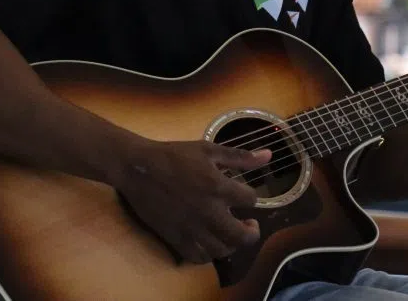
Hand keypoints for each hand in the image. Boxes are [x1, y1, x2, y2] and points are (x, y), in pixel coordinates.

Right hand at [115, 138, 271, 263]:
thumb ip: (240, 156)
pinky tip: (210, 242)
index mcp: (219, 187)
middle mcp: (209, 212)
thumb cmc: (174, 155)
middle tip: (250, 225)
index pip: (251, 200)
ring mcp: (193, 228)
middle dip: (251, 232)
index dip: (252, 197)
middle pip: (242, 236)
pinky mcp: (177, 238)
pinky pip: (199, 257)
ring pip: (222, 250)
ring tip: (230, 232)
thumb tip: (269, 156)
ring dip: (231, 243)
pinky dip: (209, 253)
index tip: (245, 195)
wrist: (139, 168)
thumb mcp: (208, 149)